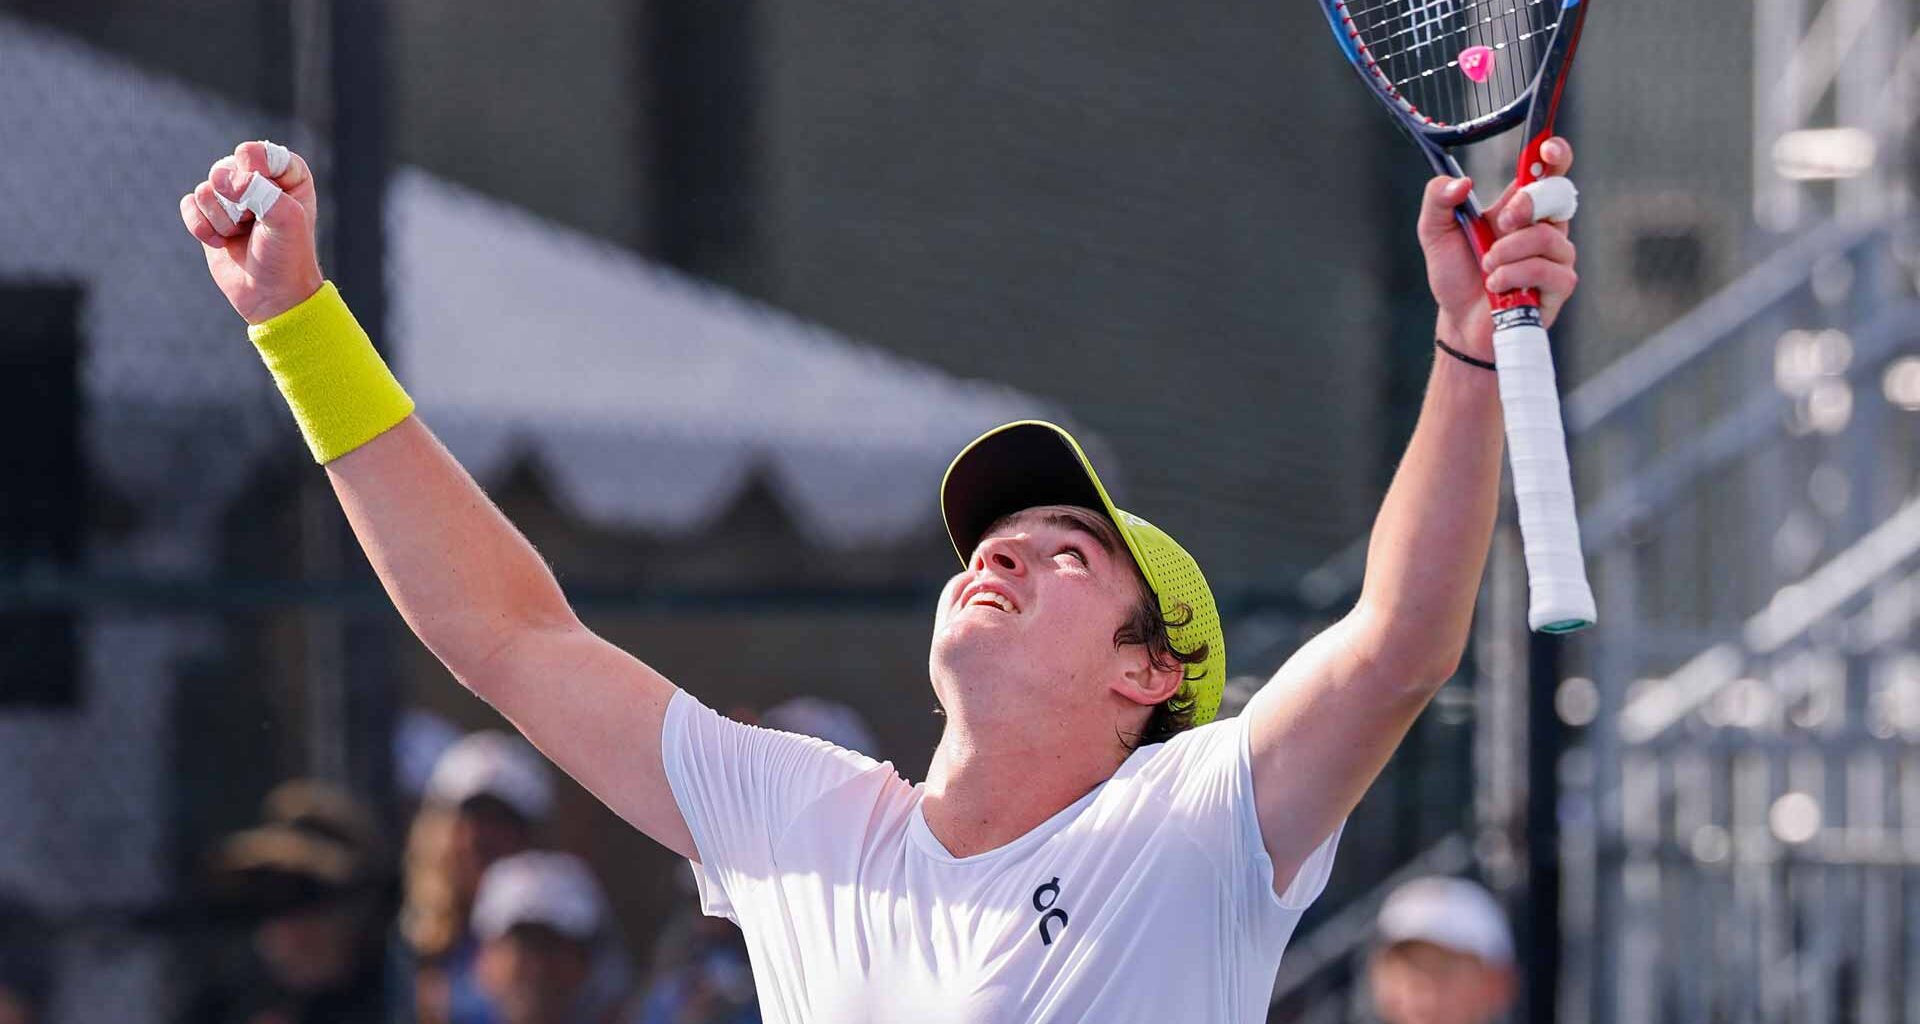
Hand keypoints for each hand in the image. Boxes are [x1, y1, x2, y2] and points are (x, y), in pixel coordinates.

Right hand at [179, 141, 324, 324]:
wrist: (271, 296)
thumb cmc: (287, 256)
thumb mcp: (286, 221)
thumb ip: (260, 191)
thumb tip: (220, 179)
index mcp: (287, 174)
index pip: (259, 153)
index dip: (253, 171)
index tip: (265, 196)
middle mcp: (258, 179)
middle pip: (226, 169)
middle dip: (237, 204)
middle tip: (256, 225)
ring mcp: (231, 196)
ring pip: (206, 189)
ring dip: (222, 220)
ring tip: (242, 236)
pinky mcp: (209, 214)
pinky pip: (189, 204)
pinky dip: (201, 227)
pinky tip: (221, 243)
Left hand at [1418, 137, 1577, 358]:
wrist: (1459, 322)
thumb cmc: (1455, 276)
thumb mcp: (1435, 232)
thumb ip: (1439, 200)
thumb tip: (1461, 182)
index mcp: (1518, 207)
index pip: (1546, 171)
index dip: (1554, 154)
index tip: (1546, 149)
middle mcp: (1543, 226)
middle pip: (1558, 194)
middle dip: (1526, 205)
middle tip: (1500, 223)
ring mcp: (1555, 255)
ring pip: (1546, 236)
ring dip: (1508, 251)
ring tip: (1487, 267)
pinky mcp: (1560, 284)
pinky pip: (1546, 269)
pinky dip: (1513, 275)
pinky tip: (1497, 286)